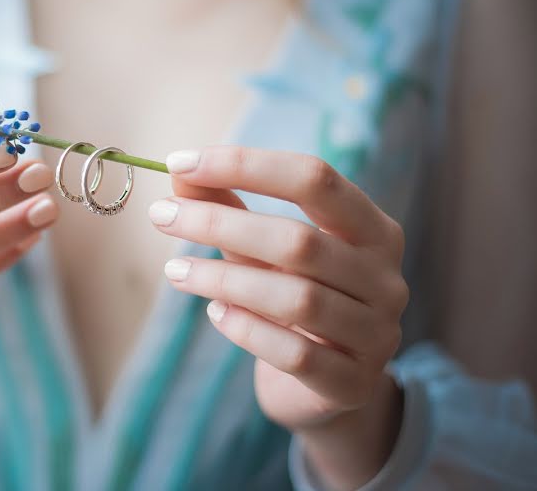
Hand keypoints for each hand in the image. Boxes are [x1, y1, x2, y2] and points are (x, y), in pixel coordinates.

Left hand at [149, 146, 407, 434]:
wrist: (322, 387)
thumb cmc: (291, 298)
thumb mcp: (262, 249)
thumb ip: (228, 205)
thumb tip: (180, 171)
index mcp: (373, 229)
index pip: (315, 179)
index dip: (246, 165)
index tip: (180, 162)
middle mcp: (386, 278)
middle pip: (300, 240)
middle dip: (221, 223)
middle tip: (162, 216)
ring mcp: (377, 334)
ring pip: (297, 298)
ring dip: (223, 279)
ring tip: (175, 271)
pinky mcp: (353, 383)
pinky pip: (296, 353)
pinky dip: (247, 329)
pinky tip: (215, 314)